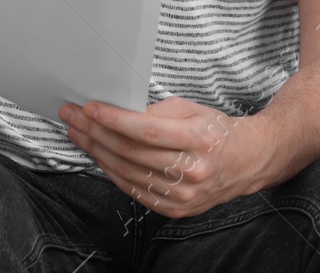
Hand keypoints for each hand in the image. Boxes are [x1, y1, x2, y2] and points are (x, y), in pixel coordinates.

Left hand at [59, 97, 270, 217]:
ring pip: (128, 173)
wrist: (246, 162)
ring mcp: (184, 196)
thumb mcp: (192, 110)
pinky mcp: (176, 210)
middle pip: (132, 152)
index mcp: (200, 140)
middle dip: (96, 133)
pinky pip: (135, 191)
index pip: (146, 130)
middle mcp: (193, 171)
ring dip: (97, 152)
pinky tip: (99, 156)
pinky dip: (112, 173)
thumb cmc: (217, 131)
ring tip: (79, 135)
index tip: (90, 108)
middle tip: (74, 118)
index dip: (113, 119)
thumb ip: (157, 112)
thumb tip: (119, 111)